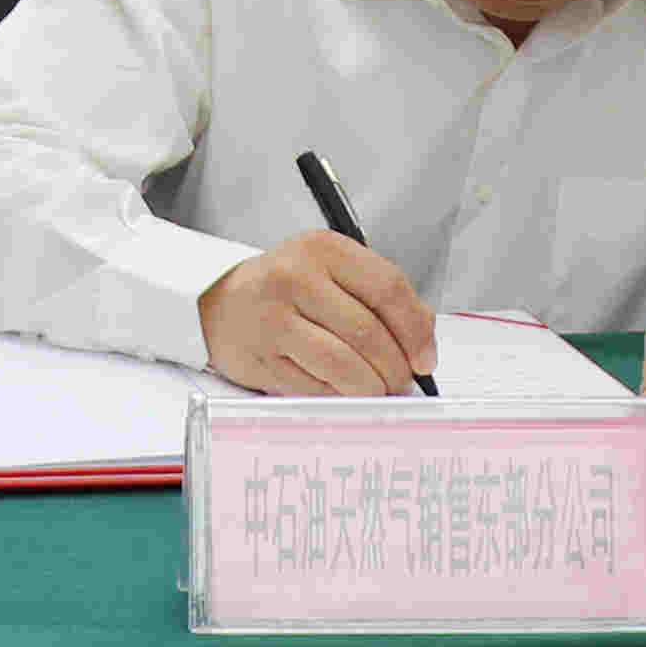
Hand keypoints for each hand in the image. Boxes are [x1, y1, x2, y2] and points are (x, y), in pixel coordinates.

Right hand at [199, 232, 436, 396]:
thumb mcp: (332, 271)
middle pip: (367, 332)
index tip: (426, 359)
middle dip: (396, 368)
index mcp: (323, 249)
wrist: (220, 302)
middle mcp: (295, 278)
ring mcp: (273, 319)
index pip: (387, 289)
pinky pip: (314, 387)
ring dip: (371, 388)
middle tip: (403, 383)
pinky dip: (339, 397)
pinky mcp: (259, 357)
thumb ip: (379, 296)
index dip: (415, 330)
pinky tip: (344, 392)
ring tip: (378, 391)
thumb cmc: (288, 288)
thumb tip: (423, 339)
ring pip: (342, 365)